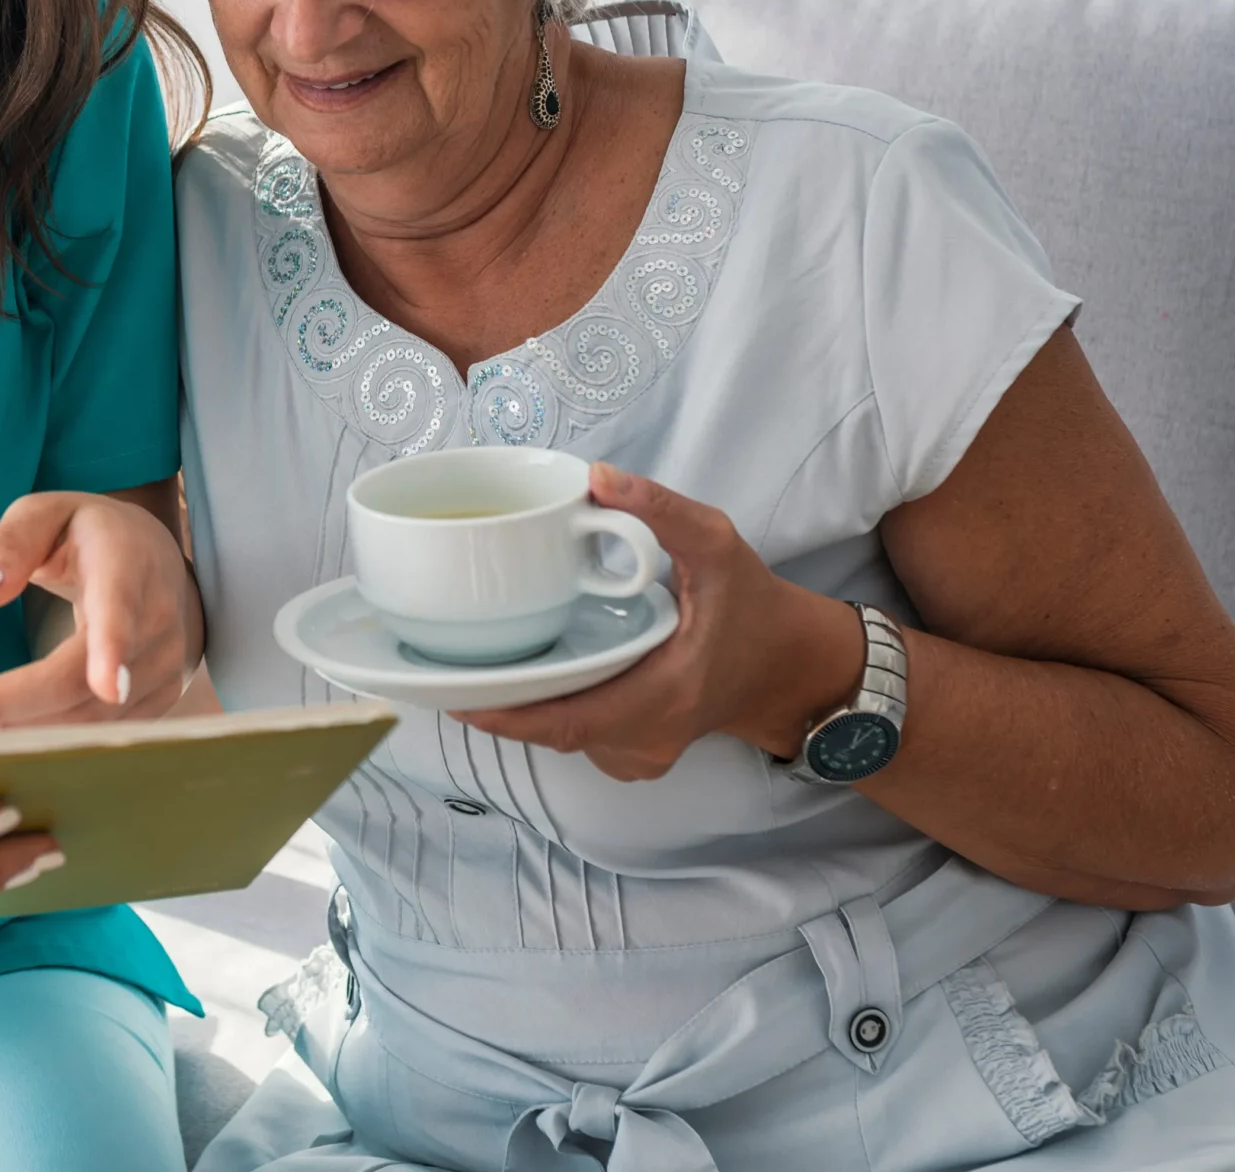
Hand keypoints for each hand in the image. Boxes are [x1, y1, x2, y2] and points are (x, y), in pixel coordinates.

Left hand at [0, 485, 204, 728]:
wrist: (156, 563)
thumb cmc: (89, 536)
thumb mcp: (45, 513)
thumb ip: (11, 542)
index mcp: (127, 565)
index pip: (121, 609)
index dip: (114, 649)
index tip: (107, 686)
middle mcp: (157, 621)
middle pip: (89, 682)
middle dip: (13, 701)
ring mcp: (165, 666)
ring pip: (91, 718)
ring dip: (22, 723)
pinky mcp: (161, 699)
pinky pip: (102, 732)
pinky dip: (49, 733)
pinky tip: (7, 720)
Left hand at [451, 464, 863, 780]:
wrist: (790, 669)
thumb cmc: (754, 608)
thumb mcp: (717, 545)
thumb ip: (661, 510)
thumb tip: (597, 479)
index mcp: (665, 695)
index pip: (570, 720)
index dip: (509, 714)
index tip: (456, 695)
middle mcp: (647, 739)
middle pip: (552, 731)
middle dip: (497, 704)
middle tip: (444, 665)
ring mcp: (640, 755)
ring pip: (560, 737)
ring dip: (519, 706)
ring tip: (473, 664)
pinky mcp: (633, 753)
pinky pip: (576, 737)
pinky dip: (545, 710)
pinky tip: (523, 676)